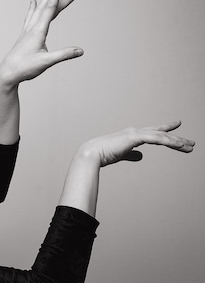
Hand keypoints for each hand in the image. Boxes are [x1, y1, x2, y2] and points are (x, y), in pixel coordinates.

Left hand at [0, 0, 82, 88]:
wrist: (7, 73)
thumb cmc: (25, 68)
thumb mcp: (46, 62)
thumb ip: (63, 55)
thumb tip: (80, 51)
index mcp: (38, 31)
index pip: (49, 8)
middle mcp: (32, 28)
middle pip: (47, 7)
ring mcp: (27, 31)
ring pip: (39, 10)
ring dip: (48, 0)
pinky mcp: (24, 36)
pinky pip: (30, 17)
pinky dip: (34, 8)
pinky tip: (32, 3)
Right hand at [78, 120, 195, 167]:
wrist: (92, 153)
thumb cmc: (103, 155)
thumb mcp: (122, 155)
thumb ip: (132, 155)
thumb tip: (141, 156)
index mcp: (132, 135)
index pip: (153, 132)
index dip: (165, 129)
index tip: (177, 126)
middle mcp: (136, 132)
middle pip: (161, 134)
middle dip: (176, 138)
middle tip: (190, 143)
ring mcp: (136, 133)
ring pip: (162, 136)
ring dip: (177, 142)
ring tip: (190, 147)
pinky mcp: (135, 137)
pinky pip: (157, 139)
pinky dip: (169, 141)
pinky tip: (179, 145)